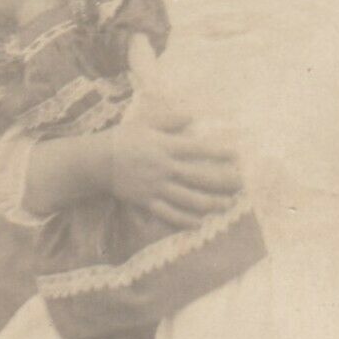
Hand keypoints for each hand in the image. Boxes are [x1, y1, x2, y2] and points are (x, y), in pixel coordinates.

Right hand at [95, 114, 242, 228]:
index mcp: (165, 146)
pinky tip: (199, 222)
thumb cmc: (123, 138)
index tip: (236, 155)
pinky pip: (169, 214)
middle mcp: (164, 168)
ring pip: (189, 199)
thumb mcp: (145, 122)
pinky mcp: (147, 202)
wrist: (97, 161)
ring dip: (211, 203)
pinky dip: (185, 220)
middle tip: (240, 184)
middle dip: (223, 181)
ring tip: (227, 205)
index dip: (219, 152)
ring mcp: (156, 187)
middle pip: (200, 177)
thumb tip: (193, 116)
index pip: (198, 149)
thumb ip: (170, 120)